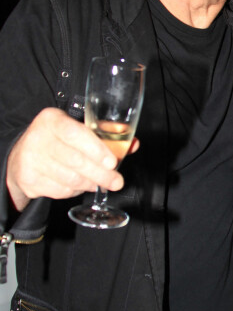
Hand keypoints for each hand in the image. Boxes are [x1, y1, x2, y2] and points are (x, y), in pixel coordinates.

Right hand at [6, 108, 134, 211]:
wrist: (21, 155)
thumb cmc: (58, 139)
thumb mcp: (76, 129)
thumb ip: (105, 135)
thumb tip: (133, 145)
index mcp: (52, 119)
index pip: (75, 134)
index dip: (96, 150)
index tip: (112, 162)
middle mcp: (38, 137)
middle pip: (75, 160)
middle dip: (100, 174)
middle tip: (116, 181)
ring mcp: (30, 160)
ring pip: (69, 178)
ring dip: (90, 183)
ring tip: (101, 183)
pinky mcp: (28, 180)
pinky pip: (60, 190)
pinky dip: (75, 190)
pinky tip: (82, 185)